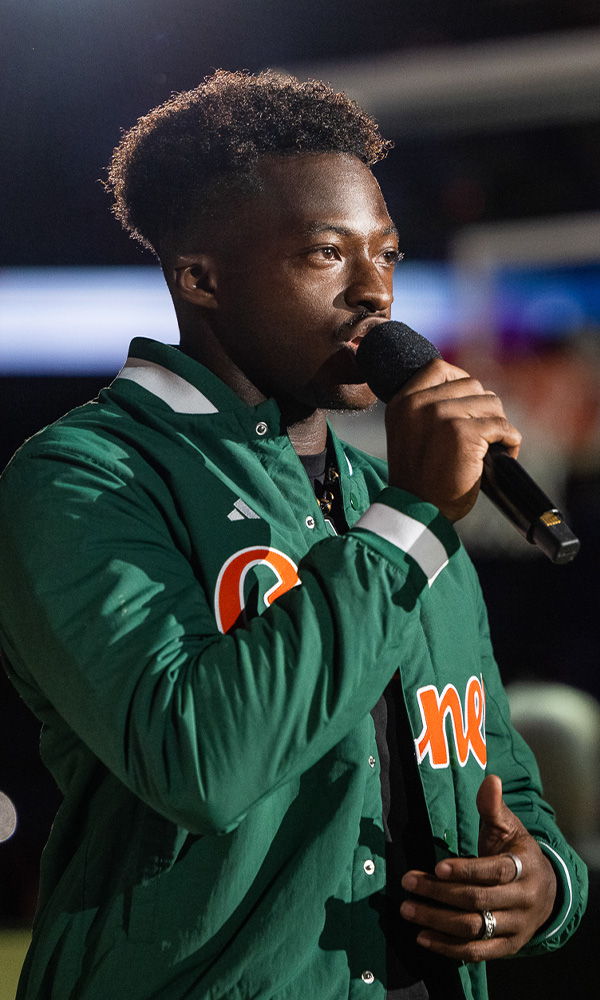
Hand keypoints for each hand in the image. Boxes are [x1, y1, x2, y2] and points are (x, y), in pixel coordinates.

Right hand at [385, 359, 520, 521]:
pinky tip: (503, 455)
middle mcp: (420, 403)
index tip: (469, 406)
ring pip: (491, 403)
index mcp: (402, 402)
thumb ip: (427, 408)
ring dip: (498, 425)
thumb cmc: (418, 480)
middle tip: (483, 436)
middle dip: (484, 409)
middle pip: (472, 385)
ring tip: (491, 447)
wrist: (417, 511)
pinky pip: (502, 426)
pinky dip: (510, 442)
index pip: (438, 368)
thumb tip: (472, 391)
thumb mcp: (409, 433)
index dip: (461, 382)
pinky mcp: (464, 433)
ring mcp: (442, 415)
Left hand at [399, 774, 556, 961]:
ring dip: (437, 920)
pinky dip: (448, 947)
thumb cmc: (516, 852)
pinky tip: (423, 936)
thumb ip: (493, 807)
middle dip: (439, 893)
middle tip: (408, 882)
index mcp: (525, 868)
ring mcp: (516, 927)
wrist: (547, 892)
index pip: (495, 871)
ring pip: (474, 928)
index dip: (466, 870)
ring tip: (408, 909)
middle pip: (478, 901)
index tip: (437, 867)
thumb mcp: (509, 828)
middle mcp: (523, 900)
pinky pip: (476, 952)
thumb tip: (489, 779)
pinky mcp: (507, 947)